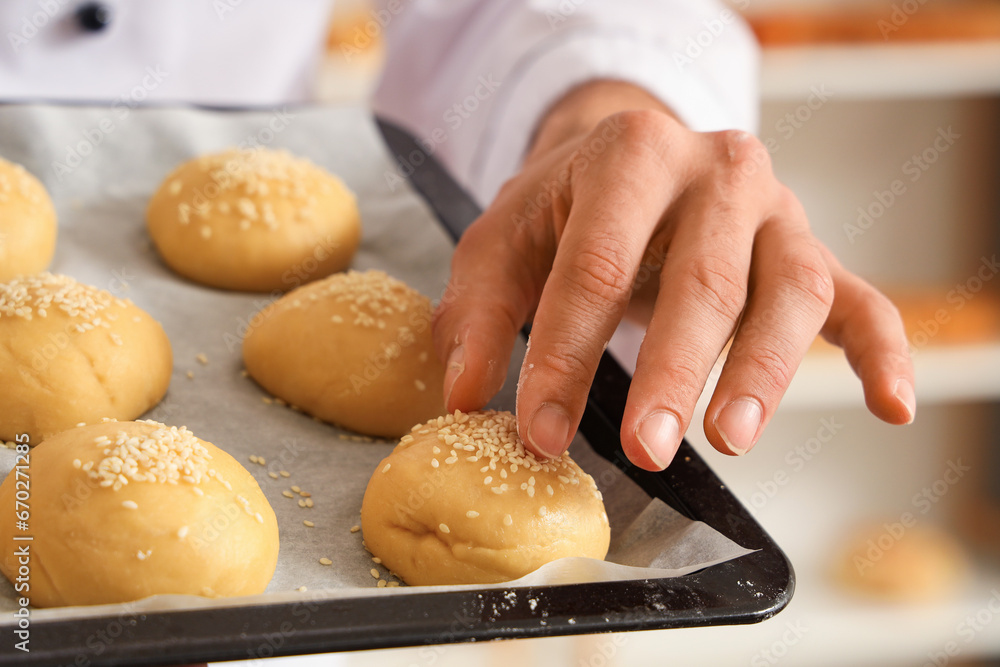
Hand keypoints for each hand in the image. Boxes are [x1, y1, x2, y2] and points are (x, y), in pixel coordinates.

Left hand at [433, 80, 914, 469]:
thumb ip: (481, 314)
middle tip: (643, 448)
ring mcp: (776, 210)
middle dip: (670, 370)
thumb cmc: (565, 207)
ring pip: (789, 289)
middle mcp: (717, 172)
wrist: (633, 156)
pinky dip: (881, 350)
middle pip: (702, 278)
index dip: (564, 354)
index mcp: (630, 154)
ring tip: (728, 438)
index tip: (541, 430)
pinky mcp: (811, 249)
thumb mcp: (503, 240)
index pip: (595, 265)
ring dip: (764, 370)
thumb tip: (469, 395)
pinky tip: (890, 404)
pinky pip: (860, 298)